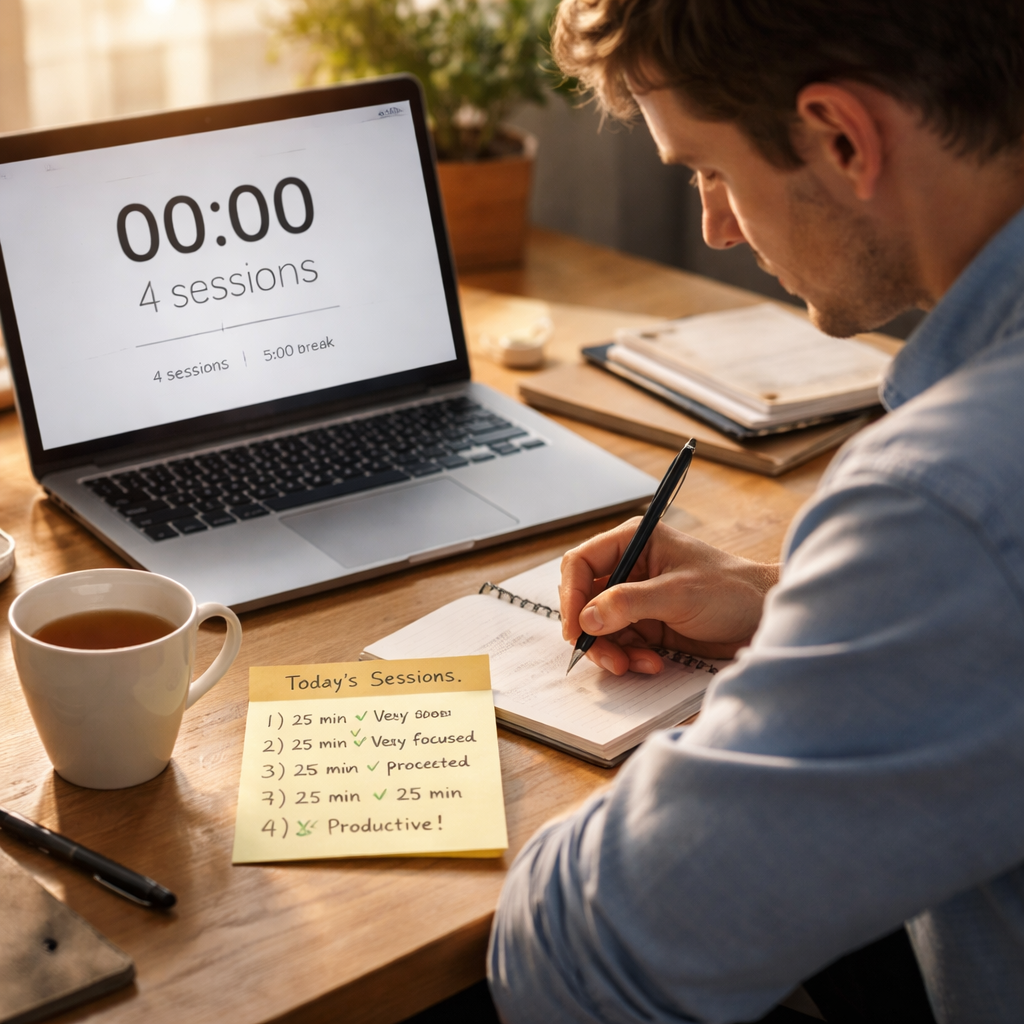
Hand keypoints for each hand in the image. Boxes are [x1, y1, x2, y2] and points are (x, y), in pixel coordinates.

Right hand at [560, 519, 778, 673]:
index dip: (571, 596)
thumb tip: (587, 618)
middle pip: (584, 600)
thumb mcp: (678, 594)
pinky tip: (652, 663)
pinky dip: (629, 658)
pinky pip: (620, 644)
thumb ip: (629, 603)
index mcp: (634, 542)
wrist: (766, 618)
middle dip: (592, 632)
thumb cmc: (731, 591)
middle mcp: (630, 568)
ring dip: (611, 651)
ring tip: (634, 665)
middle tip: (606, 658)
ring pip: (599, 627)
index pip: (581, 564)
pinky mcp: (647, 625)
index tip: (575, 629)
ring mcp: (637, 599)